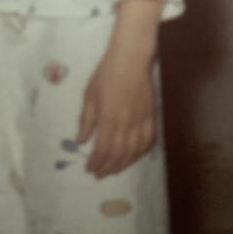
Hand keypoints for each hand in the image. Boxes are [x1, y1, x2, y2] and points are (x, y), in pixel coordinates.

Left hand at [77, 43, 156, 179]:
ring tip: (114, 170)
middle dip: (107, 168)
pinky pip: (148, 141)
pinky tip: (134, 157)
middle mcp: (126, 124)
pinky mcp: (151, 116)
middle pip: (118, 154)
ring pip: (134, 152)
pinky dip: (141, 153)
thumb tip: (81, 141)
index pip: (102, 149)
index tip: (89, 169)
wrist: (131, 59)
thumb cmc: (106, 74)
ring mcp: (141, 121)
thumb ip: (86, 120)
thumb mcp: (90, 95)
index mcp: (108, 119)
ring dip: (123, 164)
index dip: (95, 162)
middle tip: (99, 174)